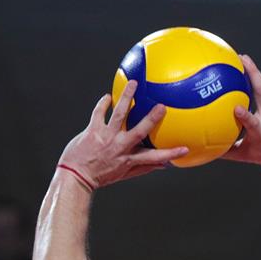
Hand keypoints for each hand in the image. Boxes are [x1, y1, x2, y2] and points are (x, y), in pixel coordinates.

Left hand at [58, 82, 187, 186]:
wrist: (75, 176)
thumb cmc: (100, 176)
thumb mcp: (123, 175)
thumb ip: (143, 167)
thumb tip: (162, 165)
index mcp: (128, 159)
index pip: (154, 157)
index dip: (170, 153)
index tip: (185, 148)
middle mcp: (119, 146)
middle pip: (139, 130)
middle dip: (152, 118)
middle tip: (163, 106)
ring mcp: (106, 137)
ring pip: (119, 114)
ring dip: (127, 98)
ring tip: (134, 84)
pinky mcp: (92, 130)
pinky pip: (99, 112)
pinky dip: (103, 103)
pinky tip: (108, 96)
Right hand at [224, 55, 260, 167]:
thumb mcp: (244, 156)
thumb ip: (224, 151)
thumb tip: (201, 147)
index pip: (253, 123)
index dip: (245, 115)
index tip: (236, 108)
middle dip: (254, 76)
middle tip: (240, 60)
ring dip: (254, 70)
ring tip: (241, 58)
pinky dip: (257, 76)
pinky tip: (248, 67)